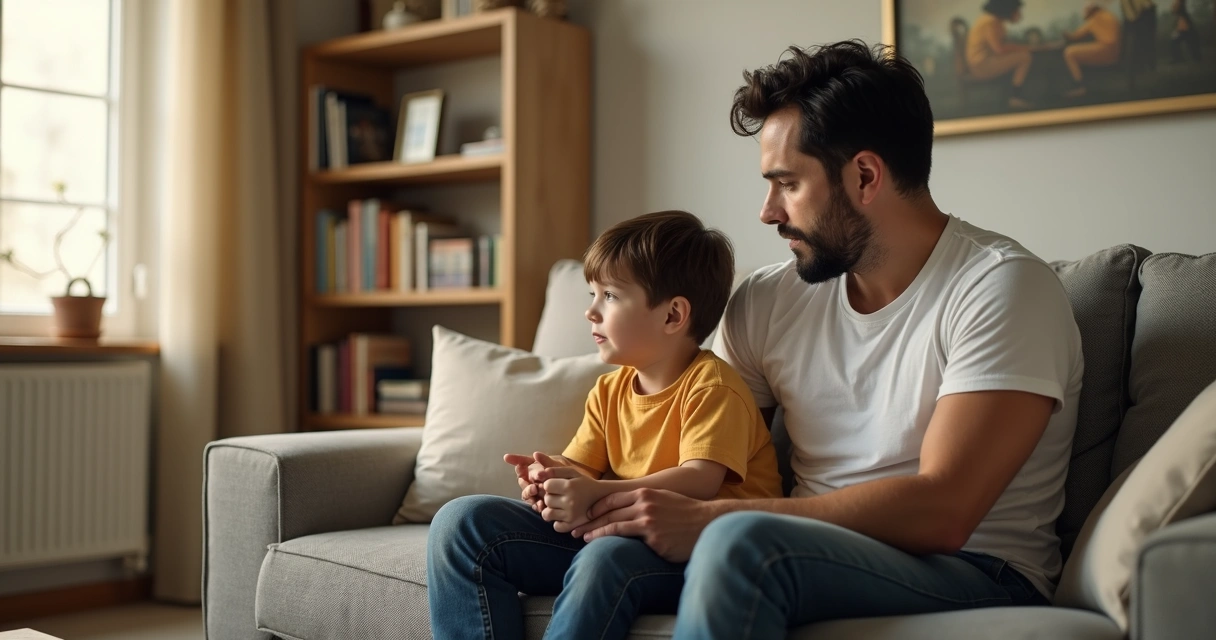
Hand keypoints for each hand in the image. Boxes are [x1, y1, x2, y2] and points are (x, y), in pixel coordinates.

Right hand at [503, 451, 565, 512]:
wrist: (577, 490)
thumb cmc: (566, 475)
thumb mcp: (557, 467)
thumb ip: (546, 461)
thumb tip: (535, 454)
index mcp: (534, 470)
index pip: (522, 464)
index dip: (515, 460)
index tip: (514, 461)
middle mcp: (532, 481)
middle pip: (522, 482)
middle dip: (525, 483)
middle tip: (532, 483)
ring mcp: (535, 493)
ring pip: (526, 494)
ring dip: (529, 493)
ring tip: (535, 491)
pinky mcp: (540, 504)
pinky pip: (535, 505)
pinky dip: (537, 505)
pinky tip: (541, 505)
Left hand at [539, 468, 608, 532]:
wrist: (603, 498)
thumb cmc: (584, 483)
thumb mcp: (572, 472)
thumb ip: (555, 470)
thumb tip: (538, 474)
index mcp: (569, 486)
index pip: (546, 486)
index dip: (550, 485)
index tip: (557, 486)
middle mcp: (570, 501)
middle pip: (546, 500)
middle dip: (550, 497)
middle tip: (560, 496)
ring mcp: (571, 515)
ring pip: (547, 514)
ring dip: (550, 510)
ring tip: (558, 506)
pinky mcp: (573, 526)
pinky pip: (556, 527)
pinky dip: (557, 522)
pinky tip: (563, 516)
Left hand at [570, 488, 718, 562]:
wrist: (706, 524)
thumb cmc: (684, 513)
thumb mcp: (663, 499)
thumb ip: (644, 501)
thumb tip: (626, 508)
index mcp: (645, 493)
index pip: (612, 499)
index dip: (596, 507)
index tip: (585, 514)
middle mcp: (645, 504)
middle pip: (609, 512)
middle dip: (589, 520)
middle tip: (572, 527)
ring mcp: (649, 521)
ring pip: (613, 525)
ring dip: (594, 531)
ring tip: (581, 537)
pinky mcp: (654, 538)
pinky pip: (627, 540)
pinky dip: (609, 541)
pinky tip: (600, 546)